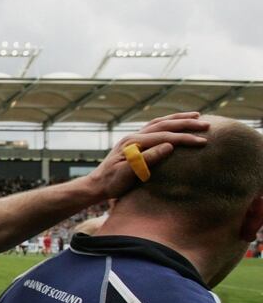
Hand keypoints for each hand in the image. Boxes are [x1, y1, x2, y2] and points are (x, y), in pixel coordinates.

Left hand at [87, 112, 208, 198]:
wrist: (96, 185)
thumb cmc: (112, 183)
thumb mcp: (128, 174)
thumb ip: (147, 159)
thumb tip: (169, 146)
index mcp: (133, 143)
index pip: (165, 136)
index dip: (185, 138)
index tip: (203, 141)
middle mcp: (133, 136)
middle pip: (164, 125)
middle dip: (186, 123)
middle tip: (206, 124)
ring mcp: (133, 138)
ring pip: (159, 122)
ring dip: (178, 119)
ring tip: (196, 116)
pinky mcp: (134, 142)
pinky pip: (154, 127)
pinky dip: (167, 122)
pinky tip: (176, 123)